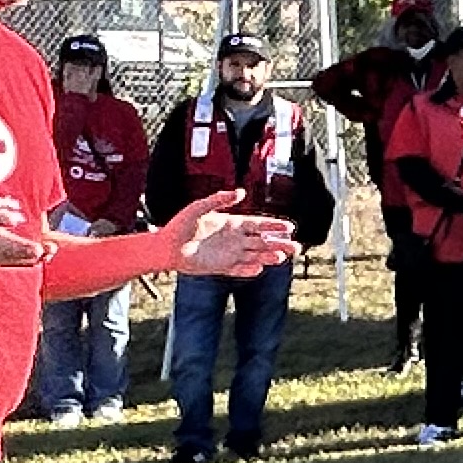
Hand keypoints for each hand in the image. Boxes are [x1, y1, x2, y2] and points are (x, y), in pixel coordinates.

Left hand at [169, 191, 297, 276]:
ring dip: (270, 257)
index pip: (259, 225)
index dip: (274, 226)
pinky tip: (259, 268)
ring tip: (282, 257)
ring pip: (256, 256)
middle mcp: (235, 240)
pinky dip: (249, 270)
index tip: (289, 227)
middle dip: (280, 243)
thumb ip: (220, 199)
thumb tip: (241, 192)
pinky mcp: (221, 267)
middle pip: (263, 242)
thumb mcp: (199, 207)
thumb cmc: (179, 225)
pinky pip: (239, 270)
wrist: (165, 247)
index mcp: (233, 223)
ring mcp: (230, 254)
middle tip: (296, 246)